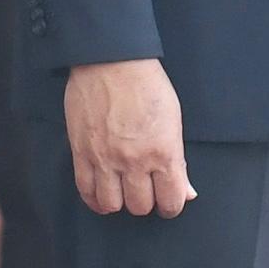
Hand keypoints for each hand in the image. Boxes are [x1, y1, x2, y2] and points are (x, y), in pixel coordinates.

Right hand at [64, 60, 192, 217]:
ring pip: (112, 205)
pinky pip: (85, 191)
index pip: (171, 200)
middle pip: (140, 206)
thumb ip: (178, 160)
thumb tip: (186, 192)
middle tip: (146, 190)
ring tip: (123, 191)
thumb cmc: (148, 85)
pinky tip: (102, 196)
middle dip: (146, 202)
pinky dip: (95, 200)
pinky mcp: (81, 153)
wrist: (111, 61)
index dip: (172, 205)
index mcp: (163, 152)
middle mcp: (134, 161)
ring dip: (120, 202)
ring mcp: (105, 159)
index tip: (169, 201)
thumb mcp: (174, 121)